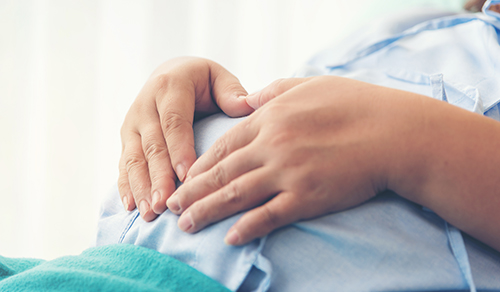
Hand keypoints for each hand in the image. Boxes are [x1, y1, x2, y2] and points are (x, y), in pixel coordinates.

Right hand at [119, 57, 252, 220]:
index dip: (179, 150)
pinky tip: (132, 207)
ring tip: (150, 213)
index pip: (174, 122)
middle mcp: (145, 105)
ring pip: (134, 158)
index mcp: (169, 87)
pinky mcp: (126, 139)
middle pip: (152, 145)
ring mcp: (132, 124)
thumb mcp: (217, 78)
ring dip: (141, 187)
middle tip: (166, 204)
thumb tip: (247, 106)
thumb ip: (230, 92)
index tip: (188, 178)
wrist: (168, 75)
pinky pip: (124, 164)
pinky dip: (126, 186)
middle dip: (158, 177)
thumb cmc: (201, 82)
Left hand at [166, 76, 431, 244]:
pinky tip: (231, 237)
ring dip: (208, 211)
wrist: (394, 132)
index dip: (200, 164)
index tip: (184, 177)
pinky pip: (269, 216)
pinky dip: (247, 227)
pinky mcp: (307, 197)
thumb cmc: (355, 104)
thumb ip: (272, 91)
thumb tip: (246, 99)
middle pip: (221, 173)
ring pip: (236, 196)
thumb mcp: (309, 84)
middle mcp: (271, 146)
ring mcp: (287, 173)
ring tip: (187, 224)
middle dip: (192, 192)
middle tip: (170, 207)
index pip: (224, 145)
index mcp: (270, 118)